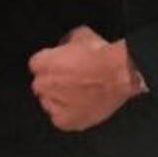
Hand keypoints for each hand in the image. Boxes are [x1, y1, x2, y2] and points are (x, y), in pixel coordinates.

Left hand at [28, 26, 144, 131]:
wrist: (121, 73)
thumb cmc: (102, 54)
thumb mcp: (79, 34)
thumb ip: (65, 43)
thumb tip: (64, 47)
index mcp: (42, 64)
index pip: (36, 66)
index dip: (51, 65)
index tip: (61, 66)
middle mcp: (44, 85)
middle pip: (42, 85)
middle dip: (53, 83)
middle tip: (72, 80)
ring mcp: (54, 105)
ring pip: (50, 103)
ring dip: (60, 99)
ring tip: (80, 95)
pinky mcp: (66, 122)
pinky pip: (61, 119)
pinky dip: (70, 114)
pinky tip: (82, 106)